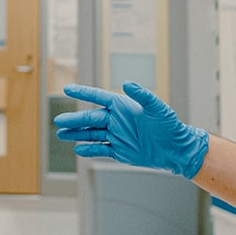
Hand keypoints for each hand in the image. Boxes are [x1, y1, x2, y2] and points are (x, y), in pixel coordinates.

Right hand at [52, 81, 209, 178]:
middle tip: (59, 121)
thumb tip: (127, 83)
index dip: (83, 92)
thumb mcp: (158, 108)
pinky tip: (78, 149)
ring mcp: (117, 136)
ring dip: (77, 134)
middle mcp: (117, 120)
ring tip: (61, 134)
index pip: (98, 97)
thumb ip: (142, 95)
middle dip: (74, 120)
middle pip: (90, 118)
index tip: (67, 89)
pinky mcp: (119, 151)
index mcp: (123, 107)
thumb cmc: (170, 126)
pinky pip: (100, 149)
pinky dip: (89, 150)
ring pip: (91, 134)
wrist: (176, 150)